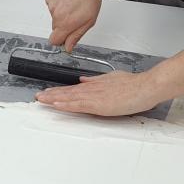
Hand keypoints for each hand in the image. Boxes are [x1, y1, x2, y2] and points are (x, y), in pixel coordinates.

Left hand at [35, 71, 161, 116]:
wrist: (145, 86)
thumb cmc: (133, 84)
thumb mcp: (112, 78)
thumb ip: (96, 80)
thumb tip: (83, 80)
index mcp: (95, 85)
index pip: (72, 89)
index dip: (59, 91)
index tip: (48, 92)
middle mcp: (92, 89)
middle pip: (68, 92)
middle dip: (51, 94)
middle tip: (38, 96)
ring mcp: (94, 96)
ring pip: (70, 97)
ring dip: (54, 99)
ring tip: (41, 99)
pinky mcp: (99, 104)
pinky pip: (78, 105)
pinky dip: (66, 104)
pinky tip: (56, 104)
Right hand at [45, 0, 101, 51]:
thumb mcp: (89, 21)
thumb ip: (76, 36)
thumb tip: (68, 47)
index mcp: (66, 23)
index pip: (54, 41)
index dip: (61, 41)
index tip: (66, 38)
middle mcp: (56, 15)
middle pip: (55, 29)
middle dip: (64, 27)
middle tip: (76, 18)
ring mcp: (51, 6)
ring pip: (54, 18)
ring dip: (62, 15)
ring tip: (73, 6)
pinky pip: (52, 8)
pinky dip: (59, 6)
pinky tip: (68, 0)